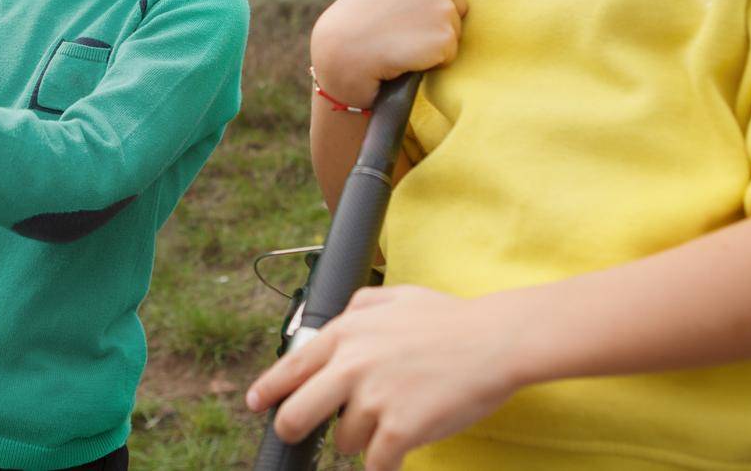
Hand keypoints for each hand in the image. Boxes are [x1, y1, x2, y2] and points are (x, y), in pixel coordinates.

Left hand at [246, 284, 523, 470]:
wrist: (494, 341)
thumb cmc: (450, 320)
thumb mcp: (394, 295)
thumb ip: (358, 305)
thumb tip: (340, 317)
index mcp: (346, 333)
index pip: (291, 367)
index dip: (268, 390)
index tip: (256, 403)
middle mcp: (351, 365)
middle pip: (297, 414)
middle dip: (294, 429)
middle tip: (300, 435)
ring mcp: (373, 399)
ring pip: (344, 440)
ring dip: (362, 438)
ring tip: (394, 417)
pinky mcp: (398, 429)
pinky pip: (374, 464)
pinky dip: (383, 464)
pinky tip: (396, 453)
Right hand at [311, 0, 473, 107]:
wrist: (340, 54)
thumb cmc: (352, 23)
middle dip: (441, 16)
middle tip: (405, 29)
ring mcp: (443, 10)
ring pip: (454, 28)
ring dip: (435, 40)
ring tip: (401, 44)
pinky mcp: (445, 39)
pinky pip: (450, 53)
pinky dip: (432, 61)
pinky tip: (406, 58)